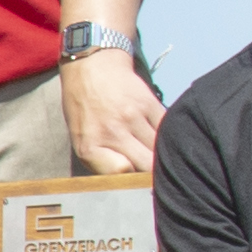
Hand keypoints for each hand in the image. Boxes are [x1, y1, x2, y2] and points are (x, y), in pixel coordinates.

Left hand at [60, 50, 164, 175]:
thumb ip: (102, 163)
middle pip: (146, 167)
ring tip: (167, 164)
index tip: (140, 185)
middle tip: (158, 181)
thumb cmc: (84, 109)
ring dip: (165, 159)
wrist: (92, 66)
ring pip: (161, 151)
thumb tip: (130, 183)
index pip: (122, 177)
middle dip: (154, 177)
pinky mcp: (150, 104)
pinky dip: (170, 140)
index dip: (133, 184)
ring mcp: (133, 117)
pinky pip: (167, 131)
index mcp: (90, 146)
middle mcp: (112, 132)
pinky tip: (169, 143)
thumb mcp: (81, 140)